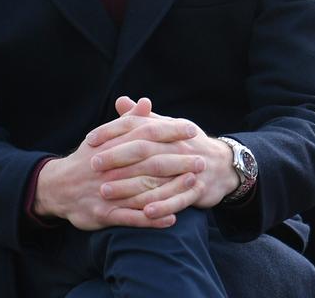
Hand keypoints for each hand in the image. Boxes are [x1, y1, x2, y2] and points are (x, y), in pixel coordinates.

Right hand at [33, 97, 194, 229]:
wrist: (57, 187)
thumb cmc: (88, 159)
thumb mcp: (104, 137)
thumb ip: (128, 122)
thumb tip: (147, 101)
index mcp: (111, 145)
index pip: (145, 134)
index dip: (169, 130)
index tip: (192, 129)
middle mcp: (110, 167)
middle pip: (149, 162)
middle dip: (178, 161)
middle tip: (202, 160)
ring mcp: (106, 192)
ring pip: (144, 191)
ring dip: (171, 188)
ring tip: (195, 185)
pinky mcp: (103, 214)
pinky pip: (131, 218)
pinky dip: (152, 218)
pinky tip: (172, 217)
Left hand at [86, 96, 240, 217]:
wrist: (223, 165)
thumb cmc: (187, 146)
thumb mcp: (168, 128)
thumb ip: (143, 118)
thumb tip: (121, 101)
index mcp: (169, 130)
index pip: (138, 126)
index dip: (113, 131)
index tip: (90, 139)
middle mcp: (179, 147)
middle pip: (145, 150)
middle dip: (117, 157)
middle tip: (93, 165)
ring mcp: (189, 168)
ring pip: (157, 177)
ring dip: (130, 186)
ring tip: (105, 193)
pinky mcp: (198, 190)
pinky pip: (180, 200)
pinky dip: (163, 206)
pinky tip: (144, 214)